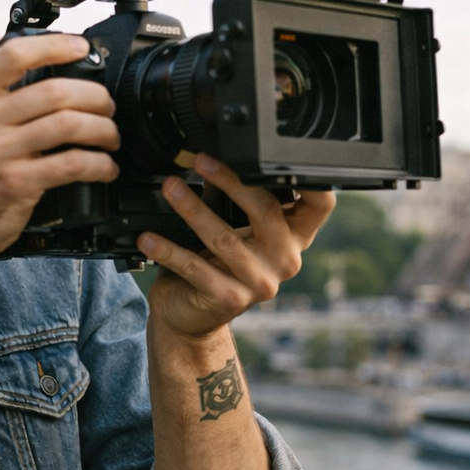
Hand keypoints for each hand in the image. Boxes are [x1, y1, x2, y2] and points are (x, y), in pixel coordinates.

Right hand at [0, 33, 119, 266]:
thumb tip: (54, 78)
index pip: (15, 54)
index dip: (56, 45)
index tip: (83, 48)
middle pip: (55, 90)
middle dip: (95, 97)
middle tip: (108, 108)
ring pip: (69, 125)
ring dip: (103, 130)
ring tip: (111, 137)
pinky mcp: (15, 183)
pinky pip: (72, 164)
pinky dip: (100, 164)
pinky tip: (105, 168)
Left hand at [138, 153, 333, 338]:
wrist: (192, 316)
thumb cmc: (214, 265)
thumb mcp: (231, 226)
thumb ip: (231, 195)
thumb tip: (212, 153)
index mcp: (293, 238)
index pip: (320, 205)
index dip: (311, 180)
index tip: (280, 152)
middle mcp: (285, 260)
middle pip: (266, 210)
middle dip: (231, 181)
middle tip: (200, 161)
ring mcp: (260, 283)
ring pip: (225, 238)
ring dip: (192, 209)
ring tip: (170, 188)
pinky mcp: (230, 299)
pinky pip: (195, 268)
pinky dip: (169, 250)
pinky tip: (149, 238)